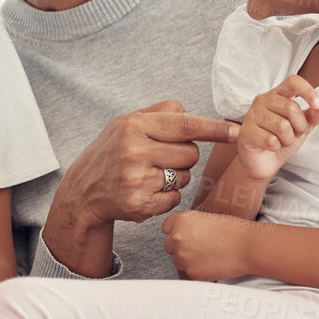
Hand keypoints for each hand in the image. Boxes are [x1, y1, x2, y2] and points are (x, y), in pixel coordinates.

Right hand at [44, 100, 240, 275]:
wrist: (82, 192)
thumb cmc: (111, 153)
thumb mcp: (126, 123)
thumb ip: (160, 113)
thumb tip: (194, 113)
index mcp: (133, 126)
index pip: (184, 125)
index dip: (214, 128)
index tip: (236, 132)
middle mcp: (134, 151)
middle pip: (191, 153)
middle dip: (184, 156)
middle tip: (161, 157)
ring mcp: (137, 180)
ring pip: (185, 177)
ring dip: (176, 177)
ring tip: (150, 174)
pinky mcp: (140, 204)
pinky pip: (175, 198)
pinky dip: (166, 196)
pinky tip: (146, 191)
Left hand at [159, 210, 251, 281]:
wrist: (247, 247)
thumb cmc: (234, 231)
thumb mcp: (206, 219)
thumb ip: (190, 227)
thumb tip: (183, 236)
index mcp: (181, 220)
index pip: (166, 227)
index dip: (177, 232)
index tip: (186, 236)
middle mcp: (177, 237)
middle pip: (170, 245)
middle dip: (182, 248)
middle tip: (201, 248)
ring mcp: (182, 256)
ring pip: (177, 261)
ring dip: (188, 261)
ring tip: (208, 257)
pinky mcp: (190, 273)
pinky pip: (185, 275)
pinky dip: (195, 273)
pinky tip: (208, 266)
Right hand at [235, 76, 318, 180]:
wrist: (265, 161)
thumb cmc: (281, 140)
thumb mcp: (302, 126)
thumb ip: (313, 116)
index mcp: (277, 95)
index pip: (293, 82)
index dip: (308, 91)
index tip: (317, 105)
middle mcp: (263, 101)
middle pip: (291, 108)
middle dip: (299, 127)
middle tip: (293, 133)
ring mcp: (252, 115)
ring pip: (282, 126)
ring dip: (287, 139)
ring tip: (281, 140)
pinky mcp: (246, 132)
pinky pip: (271, 140)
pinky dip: (276, 147)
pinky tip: (270, 146)